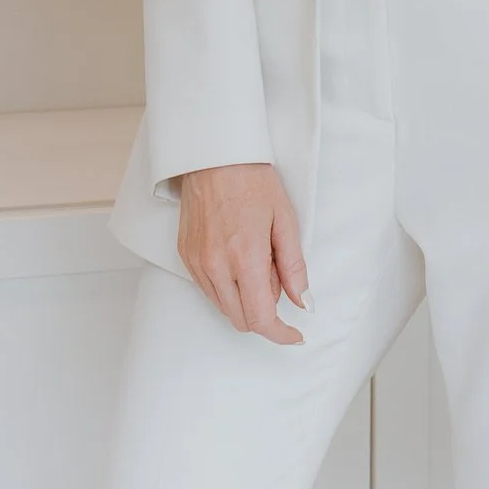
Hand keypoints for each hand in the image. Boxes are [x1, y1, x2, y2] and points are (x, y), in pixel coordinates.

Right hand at [175, 162, 308, 343]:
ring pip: (223, 307)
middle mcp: (216, 265)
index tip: (294, 333)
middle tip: (275, 274)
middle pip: (241, 320)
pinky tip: (237, 257)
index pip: (260, 318)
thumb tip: (303, 303)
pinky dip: (227, 287)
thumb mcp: (286, 221)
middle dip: (265, 312)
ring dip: (245, 299)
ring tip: (255, 259)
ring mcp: (196, 262)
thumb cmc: (253, 181)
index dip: (280, 334)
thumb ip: (294, 268)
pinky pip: (208, 289)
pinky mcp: (185, 255)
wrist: (214, 155)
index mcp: (245, 257)